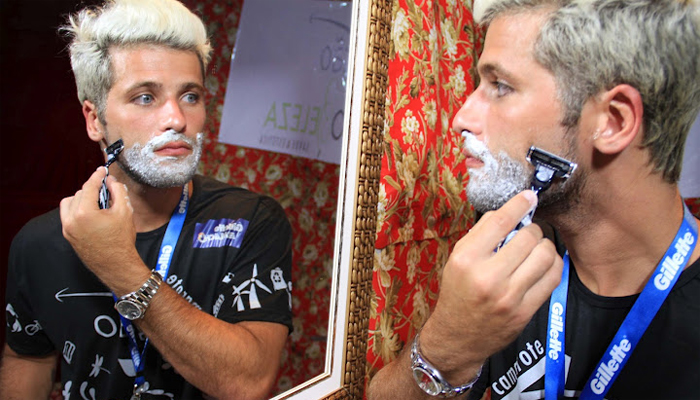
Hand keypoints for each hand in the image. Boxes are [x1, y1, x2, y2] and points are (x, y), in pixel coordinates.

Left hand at [60, 168, 142, 292]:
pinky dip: (77, 209)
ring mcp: (68, 228)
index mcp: (84, 213)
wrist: (116, 264)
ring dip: (81, 198)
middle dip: (92, 189)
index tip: (102, 171)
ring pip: (69, 203)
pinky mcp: (68, 235)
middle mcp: (72, 220)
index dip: (97, 176)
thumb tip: (111, 181)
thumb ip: (118, 191)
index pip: (89, 186)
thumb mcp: (125, 212)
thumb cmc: (121, 242)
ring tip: (96, 203)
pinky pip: (68, 215)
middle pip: (79, 193)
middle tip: (106, 190)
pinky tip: (91, 213)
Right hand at [420, 190, 562, 380]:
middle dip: (531, 229)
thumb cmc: (458, 293)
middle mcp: (487, 276)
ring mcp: (508, 296)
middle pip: (526, 236)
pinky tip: (543, 264)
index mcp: (466, 259)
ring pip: (544, 254)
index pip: (499, 221)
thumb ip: (482, 236)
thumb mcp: (457, 260)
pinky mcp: (524, 311)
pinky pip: (552, 277)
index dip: (519, 204)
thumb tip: (511, 212)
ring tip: (536, 248)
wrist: (458, 337)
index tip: (529, 196)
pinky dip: (552, 264)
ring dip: (544, 246)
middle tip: (527, 233)